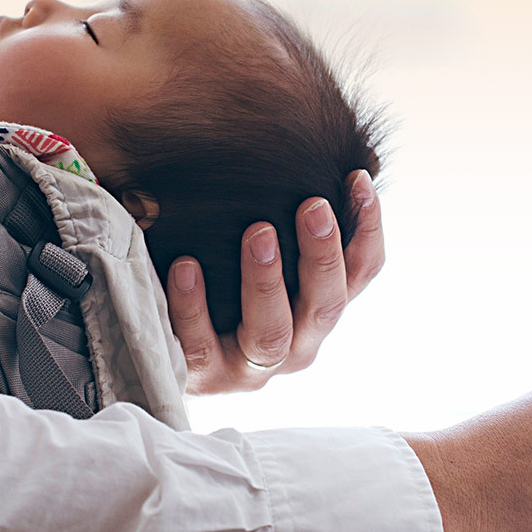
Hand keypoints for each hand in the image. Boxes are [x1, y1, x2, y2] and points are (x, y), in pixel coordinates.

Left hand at [169, 170, 383, 394]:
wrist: (163, 338)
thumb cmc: (222, 274)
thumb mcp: (261, 243)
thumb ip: (291, 211)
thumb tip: (334, 153)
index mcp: (320, 310)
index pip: (362, 272)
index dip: (367, 228)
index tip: (357, 179)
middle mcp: (297, 344)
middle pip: (326, 306)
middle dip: (323, 255)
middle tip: (313, 205)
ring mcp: (250, 367)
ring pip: (271, 333)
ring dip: (267, 281)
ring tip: (257, 232)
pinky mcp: (203, 377)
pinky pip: (200, 345)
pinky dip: (194, 304)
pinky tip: (184, 265)